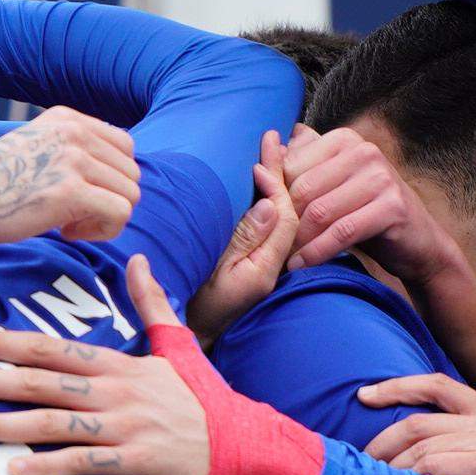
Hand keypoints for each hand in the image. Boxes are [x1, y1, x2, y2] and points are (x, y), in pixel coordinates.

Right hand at [0, 108, 137, 245]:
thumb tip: (119, 175)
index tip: (79, 194)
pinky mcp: (72, 191)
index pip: (125, 146)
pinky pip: (120, 214)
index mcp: (67, 118)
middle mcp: (74, 131)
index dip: (110, 178)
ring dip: (104, 218)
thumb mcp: (37, 149)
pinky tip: (66, 231)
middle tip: (72, 213)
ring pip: (130, 195)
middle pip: (131, 173)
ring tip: (67, 223)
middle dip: (109, 200)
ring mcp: (74, 159)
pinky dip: (101, 231)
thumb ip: (74, 150)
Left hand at [0, 257, 210, 474]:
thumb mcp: (179, 342)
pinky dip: (49, 466)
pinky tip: (14, 469)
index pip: (53, 349)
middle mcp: (116, 392)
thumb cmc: (205, 395)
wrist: (246, 440)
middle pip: (42, 382)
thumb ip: (152, 303)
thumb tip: (140, 260)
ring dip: (4, 424)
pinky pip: (86, 463)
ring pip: (54, 423)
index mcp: (119, 364)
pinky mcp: (138, 461)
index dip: (8, 341)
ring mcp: (126, 427)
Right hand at [187, 133, 303, 341]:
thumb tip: (270, 204)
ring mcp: (264, 264)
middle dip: (282, 172)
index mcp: (265, 268)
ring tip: (276, 147)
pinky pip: (269, 224)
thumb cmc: (193, 307)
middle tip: (273, 136)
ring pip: (279, 216)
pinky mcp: (254, 263)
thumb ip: (242, 239)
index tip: (259, 162)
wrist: (189, 338)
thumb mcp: (214, 272)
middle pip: (287, 211)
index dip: (274, 185)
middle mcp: (271, 265)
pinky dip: (266, 197)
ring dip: (276, 181)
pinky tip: (261, 179)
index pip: (283, 217)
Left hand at [280, 124, 461, 284]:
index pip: (291, 166)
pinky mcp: (392, 207)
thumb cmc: (367, 213)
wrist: (418, 243)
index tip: (265, 223)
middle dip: (284, 222)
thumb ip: (305, 164)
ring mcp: (381, 177)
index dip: (274, 198)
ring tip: (283, 259)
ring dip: (297, 241)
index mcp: (345, 140)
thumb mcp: (334, 185)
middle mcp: (364, 151)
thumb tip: (271, 141)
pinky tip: (302, 265)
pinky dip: (317, 252)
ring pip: (320, 211)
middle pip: (303, 189)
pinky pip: (342, 232)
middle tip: (271, 247)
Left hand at [362, 374, 475, 474]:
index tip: (364, 395)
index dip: (396, 386)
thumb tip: (429, 462)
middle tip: (359, 466)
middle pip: (416, 420)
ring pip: (420, 446)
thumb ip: (475, 451)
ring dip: (390, 469)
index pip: (436, 386)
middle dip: (380, 442)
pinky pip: (435, 466)